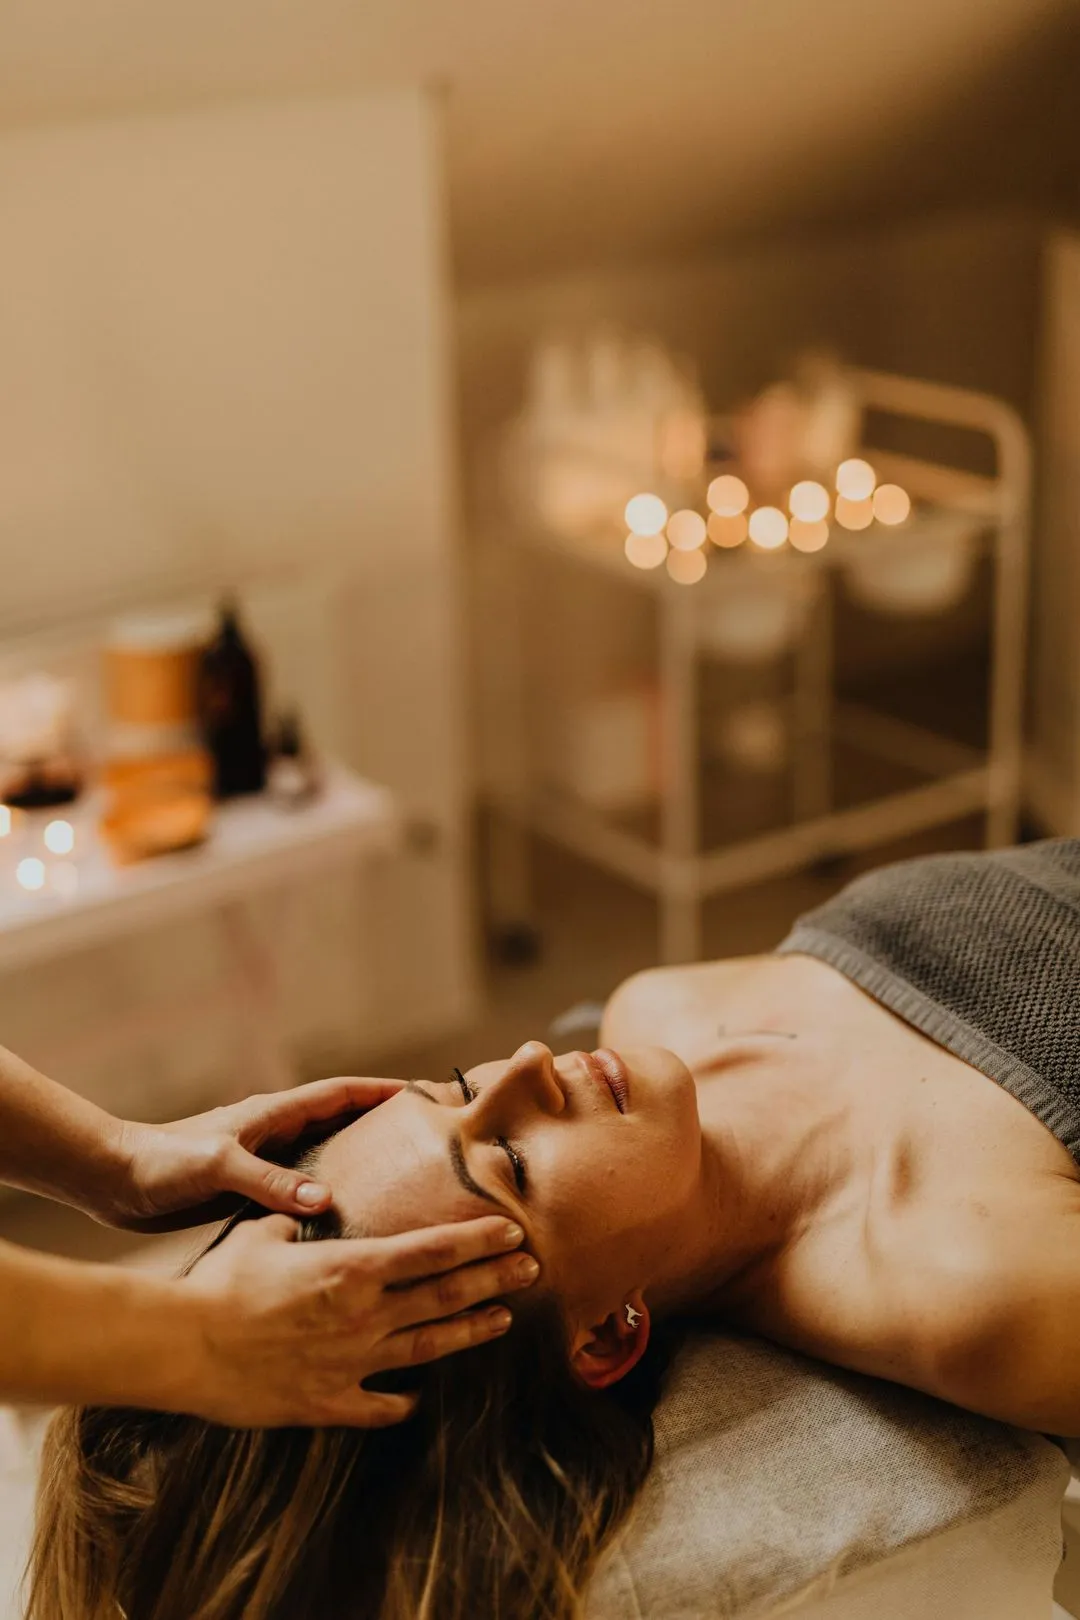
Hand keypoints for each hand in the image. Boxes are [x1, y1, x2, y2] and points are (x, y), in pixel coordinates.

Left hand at [105, 1078, 404, 1231]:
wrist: (114, 1180)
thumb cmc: (163, 1161)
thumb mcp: (220, 1166)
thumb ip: (271, 1182)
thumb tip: (327, 1201)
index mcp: (274, 1115)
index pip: (341, 1094)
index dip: (382, 1091)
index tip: (424, 1093)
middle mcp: (276, 1134)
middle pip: (342, 1124)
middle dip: (382, 1127)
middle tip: (426, 1143)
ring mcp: (264, 1163)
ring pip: (325, 1159)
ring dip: (359, 1166)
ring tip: (402, 1187)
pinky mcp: (249, 1192)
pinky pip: (302, 1192)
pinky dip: (328, 1200)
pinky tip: (346, 1224)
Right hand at [177, 1212, 539, 1426]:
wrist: (185, 1345)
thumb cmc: (220, 1281)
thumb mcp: (265, 1232)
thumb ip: (300, 1216)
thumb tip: (316, 1197)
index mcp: (353, 1269)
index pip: (434, 1249)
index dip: (479, 1241)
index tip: (512, 1232)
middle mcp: (365, 1315)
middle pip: (445, 1295)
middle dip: (493, 1280)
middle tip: (531, 1269)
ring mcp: (352, 1364)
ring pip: (428, 1349)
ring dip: (470, 1332)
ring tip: (503, 1319)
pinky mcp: (329, 1403)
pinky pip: (379, 1407)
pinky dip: (403, 1403)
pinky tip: (418, 1399)